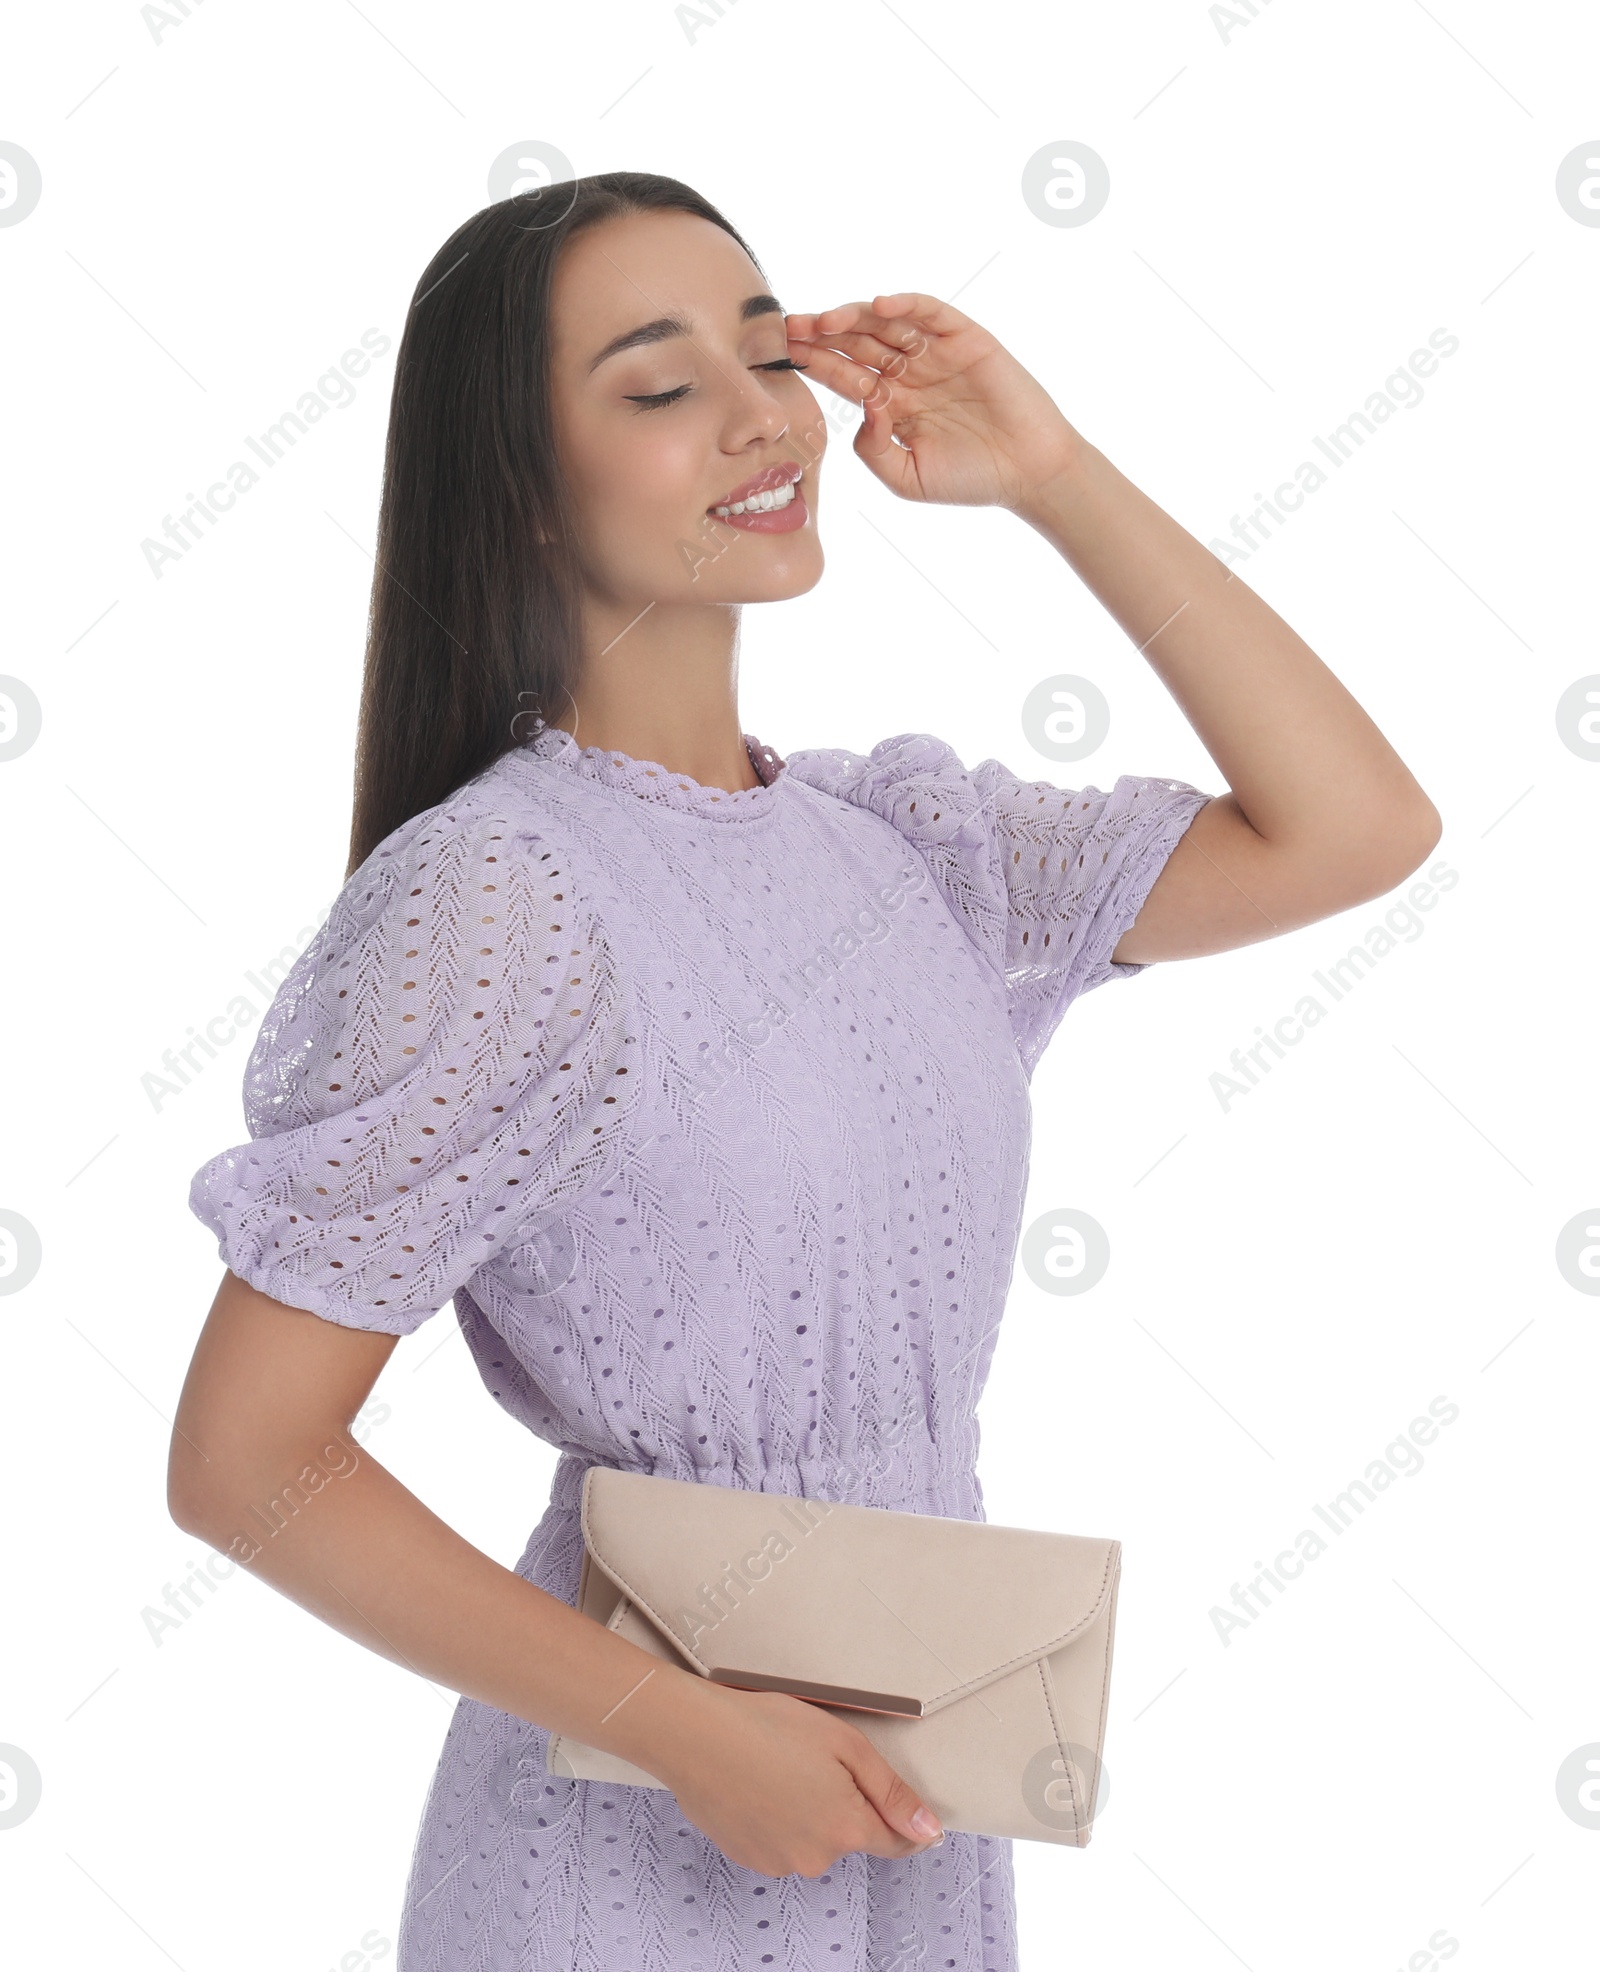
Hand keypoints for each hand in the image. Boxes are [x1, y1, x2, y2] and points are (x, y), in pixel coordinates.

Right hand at [645, 1679, 944, 1878]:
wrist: (695, 1735)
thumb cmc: (766, 1726)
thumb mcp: (845, 1744)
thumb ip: (892, 1792)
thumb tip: (929, 1829)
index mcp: (846, 1827)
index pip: (895, 1841)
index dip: (904, 1821)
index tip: (904, 1809)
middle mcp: (815, 1857)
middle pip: (849, 1834)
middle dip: (843, 1802)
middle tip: (816, 1758)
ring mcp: (779, 1862)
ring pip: (813, 1838)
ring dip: (808, 1811)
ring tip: (780, 1766)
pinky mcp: (749, 1857)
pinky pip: (780, 1840)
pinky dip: (778, 1817)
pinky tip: (760, 1783)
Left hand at [784, 292, 1082, 510]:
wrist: (1029, 472)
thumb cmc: (970, 479)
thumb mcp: (906, 477)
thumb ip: (872, 450)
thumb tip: (862, 408)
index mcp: (891, 403)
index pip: (845, 375)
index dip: (815, 363)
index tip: (782, 356)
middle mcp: (909, 372)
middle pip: (857, 343)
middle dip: (823, 335)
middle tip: (790, 328)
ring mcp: (936, 353)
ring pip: (887, 324)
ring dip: (854, 318)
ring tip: (826, 320)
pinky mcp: (966, 339)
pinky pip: (932, 312)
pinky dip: (906, 304)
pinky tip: (878, 306)